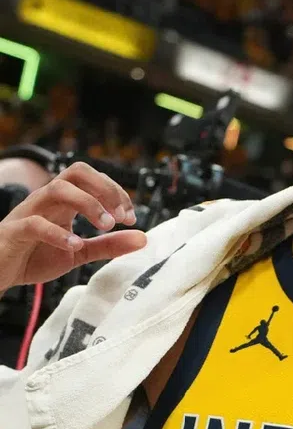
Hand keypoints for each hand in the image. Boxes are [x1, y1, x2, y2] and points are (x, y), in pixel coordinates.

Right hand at [0, 162, 146, 290]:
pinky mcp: (14, 231)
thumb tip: (143, 238)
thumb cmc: (34, 257)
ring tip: (104, 226)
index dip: (117, 193)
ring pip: (57, 188)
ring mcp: (29, 212)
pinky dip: (58, 233)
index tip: (130, 218)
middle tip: (120, 216)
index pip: (94, 179)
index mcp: (64, 201)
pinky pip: (34, 223)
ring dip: (87, 204)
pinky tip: (75, 245)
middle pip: (77, 171)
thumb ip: (109, 244)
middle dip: (105, 188)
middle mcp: (47, 200)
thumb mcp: (79, 252)